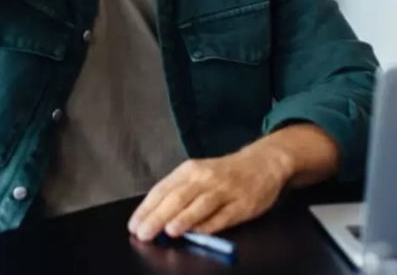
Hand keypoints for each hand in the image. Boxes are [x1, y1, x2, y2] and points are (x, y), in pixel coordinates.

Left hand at [127, 144, 292, 241]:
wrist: (262, 162)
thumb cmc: (224, 173)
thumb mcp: (198, 175)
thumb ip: (179, 193)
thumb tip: (155, 217)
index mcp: (189, 170)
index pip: (162, 189)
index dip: (147, 208)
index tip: (134, 224)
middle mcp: (205, 178)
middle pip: (178, 197)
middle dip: (158, 216)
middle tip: (143, 233)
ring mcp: (224, 190)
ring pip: (200, 204)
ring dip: (184, 218)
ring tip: (169, 231)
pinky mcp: (242, 203)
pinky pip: (224, 216)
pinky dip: (210, 225)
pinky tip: (198, 234)